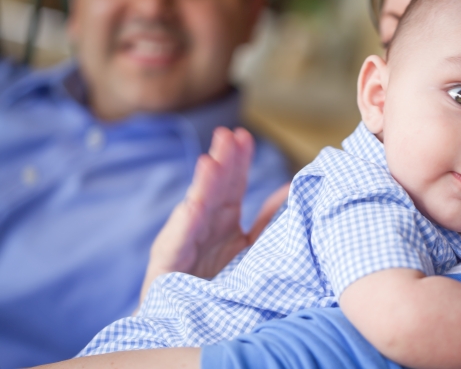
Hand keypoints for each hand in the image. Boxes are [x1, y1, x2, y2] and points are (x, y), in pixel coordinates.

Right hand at [139, 127, 289, 305]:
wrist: (189, 326)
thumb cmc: (219, 285)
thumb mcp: (252, 249)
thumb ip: (268, 221)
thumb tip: (291, 190)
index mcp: (223, 222)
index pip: (231, 185)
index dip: (237, 161)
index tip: (244, 136)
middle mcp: (203, 228)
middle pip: (213, 190)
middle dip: (221, 162)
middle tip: (228, 135)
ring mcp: (185, 245)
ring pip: (194, 210)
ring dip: (203, 186)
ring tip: (211, 162)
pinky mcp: (168, 267)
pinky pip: (177, 244)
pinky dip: (185, 225)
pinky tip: (193, 206)